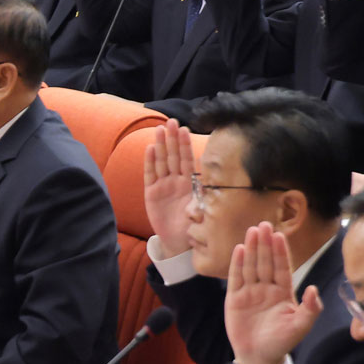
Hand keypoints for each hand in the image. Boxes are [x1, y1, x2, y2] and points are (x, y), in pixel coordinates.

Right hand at [142, 119, 198, 259]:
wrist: (179, 242)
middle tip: (171, 121)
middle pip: (173, 156)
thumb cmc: (194, 225)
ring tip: (160, 129)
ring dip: (161, 145)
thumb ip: (204, 194)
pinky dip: (150, 162)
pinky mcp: (152, 193)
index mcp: (190, 183)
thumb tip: (213, 180)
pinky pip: (150, 175)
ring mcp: (163, 185)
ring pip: (162, 161)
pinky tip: (150, 149)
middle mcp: (176, 181)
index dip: (186, 145)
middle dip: (172, 138)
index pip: (188, 160)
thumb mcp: (203, 209)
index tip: (185, 129)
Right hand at [223, 222, 322, 363]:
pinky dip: (238, 264)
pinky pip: (236, 278)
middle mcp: (266, 289)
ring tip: (252, 231)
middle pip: (266, 262)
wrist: (259, 358)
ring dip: (252, 249)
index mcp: (283, 292)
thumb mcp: (300, 326)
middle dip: (265, 243)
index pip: (282, 267)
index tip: (279, 235)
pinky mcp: (235, 299)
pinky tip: (240, 249)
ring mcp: (250, 292)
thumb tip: (313, 288)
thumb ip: (310, 308)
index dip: (281, 251)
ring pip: (251, 266)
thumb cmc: (282, 342)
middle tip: (264, 224)